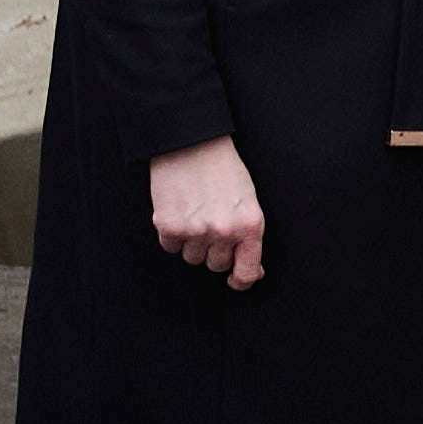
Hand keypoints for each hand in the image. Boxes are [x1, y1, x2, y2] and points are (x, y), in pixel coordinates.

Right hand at [151, 135, 265, 287]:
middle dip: (214, 249)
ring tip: (196, 212)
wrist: (192, 143)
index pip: (248, 272)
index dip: (242, 280)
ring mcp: (195, 231)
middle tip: (212, 222)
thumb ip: (248, 235)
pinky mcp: (169, 227)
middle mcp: (224, 231)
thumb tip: (253, 271)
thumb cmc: (224, 169)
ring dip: (193, 242)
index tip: (236, 279)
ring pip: (192, 258)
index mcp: (250, 224)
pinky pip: (171, 247)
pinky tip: (180, 210)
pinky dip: (173, 234)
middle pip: (216, 265)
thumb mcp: (248, 200)